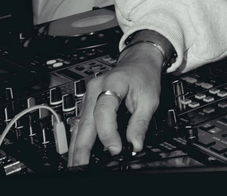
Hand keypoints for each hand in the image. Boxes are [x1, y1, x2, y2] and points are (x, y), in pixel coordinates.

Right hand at [67, 45, 162, 166]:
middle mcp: (96, 89)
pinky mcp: (88, 102)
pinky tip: (78, 152)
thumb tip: (135, 143)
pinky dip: (80, 138)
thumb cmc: (144, 75)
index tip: (116, 148)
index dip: (108, 133)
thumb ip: (141, 123)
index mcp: (113, 83)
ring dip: (77, 146)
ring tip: (76, 165)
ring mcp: (89, 95)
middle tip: (82, 166)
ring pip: (80, 124)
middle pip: (86, 121)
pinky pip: (82, 122)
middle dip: (83, 147)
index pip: (104, 111)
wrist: (139, 61)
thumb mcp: (150, 98)